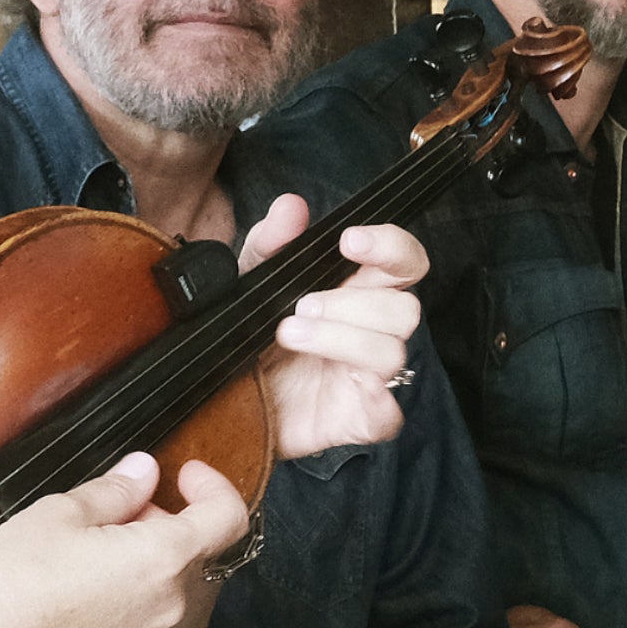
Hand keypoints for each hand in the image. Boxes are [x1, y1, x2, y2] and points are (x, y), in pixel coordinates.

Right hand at [0, 452, 246, 627]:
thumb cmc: (16, 580)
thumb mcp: (65, 511)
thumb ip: (117, 490)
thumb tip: (144, 472)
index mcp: (164, 559)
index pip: (227, 518)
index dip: (212, 486)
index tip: (185, 473)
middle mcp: (168, 604)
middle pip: (193, 548)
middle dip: (163, 517)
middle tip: (116, 502)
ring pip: (168, 580)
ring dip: (145, 552)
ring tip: (90, 540)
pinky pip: (145, 610)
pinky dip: (131, 585)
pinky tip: (84, 576)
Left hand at [240, 195, 424, 458]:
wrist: (220, 398)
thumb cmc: (249, 333)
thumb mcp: (248, 279)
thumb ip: (270, 242)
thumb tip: (291, 207)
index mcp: (357, 290)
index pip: (403, 261)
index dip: (390, 247)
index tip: (349, 241)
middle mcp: (370, 330)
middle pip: (406, 307)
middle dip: (354, 302)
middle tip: (302, 305)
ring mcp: (368, 377)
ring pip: (393, 352)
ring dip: (342, 339)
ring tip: (289, 334)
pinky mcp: (357, 419)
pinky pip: (387, 415)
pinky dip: (374, 400)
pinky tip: (333, 383)